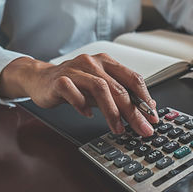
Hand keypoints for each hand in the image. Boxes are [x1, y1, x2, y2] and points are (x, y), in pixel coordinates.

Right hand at [0, 54, 158, 135]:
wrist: (40, 79)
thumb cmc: (74, 84)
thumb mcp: (100, 89)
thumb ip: (119, 97)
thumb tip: (142, 111)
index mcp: (107, 63)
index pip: (133, 78)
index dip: (146, 98)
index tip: (152, 116)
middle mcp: (93, 63)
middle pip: (119, 88)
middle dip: (134, 111)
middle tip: (142, 128)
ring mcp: (76, 69)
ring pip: (100, 88)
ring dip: (112, 111)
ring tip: (117, 128)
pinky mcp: (59, 79)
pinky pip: (73, 92)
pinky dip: (82, 104)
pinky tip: (87, 115)